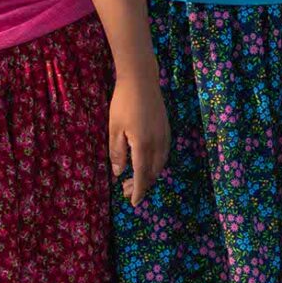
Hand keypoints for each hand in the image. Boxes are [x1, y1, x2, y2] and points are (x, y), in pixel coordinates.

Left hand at [109, 71, 170, 206]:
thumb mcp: (114, 129)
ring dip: (149, 175)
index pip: (142, 175)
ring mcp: (165, 136)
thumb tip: (118, 172)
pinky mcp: (167, 129)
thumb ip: (117, 153)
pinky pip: (164, 154)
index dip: (138, 191)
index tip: (133, 202)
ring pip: (160, 164)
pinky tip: (146, 163)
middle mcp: (158, 143)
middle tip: (126, 191)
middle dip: (141, 185)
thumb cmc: (123, 103)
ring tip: (134, 179)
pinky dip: (155, 164)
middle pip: (153, 172)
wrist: (141, 80)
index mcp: (143, 145)